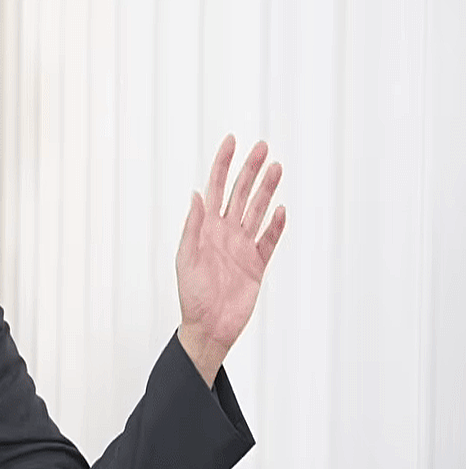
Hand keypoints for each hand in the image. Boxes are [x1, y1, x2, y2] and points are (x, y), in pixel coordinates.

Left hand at [176, 135, 286, 385]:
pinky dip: (276, 225)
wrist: (209, 327)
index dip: (223, 164)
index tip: (232, 141)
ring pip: (258, 211)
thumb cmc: (192, 295)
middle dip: (250, 170)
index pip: (215, 188)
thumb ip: (193, 227)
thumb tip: (196, 195)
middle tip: (262, 147)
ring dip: (267, 190)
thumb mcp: (186, 258)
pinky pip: (269, 240)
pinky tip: (281, 209)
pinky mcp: (257, 264)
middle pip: (241, 193)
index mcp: (206, 228)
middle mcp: (225, 232)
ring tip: (276, 168)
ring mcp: (243, 246)